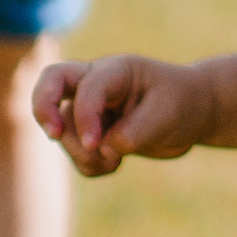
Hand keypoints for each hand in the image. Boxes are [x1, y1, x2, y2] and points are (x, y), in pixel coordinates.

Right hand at [34, 50, 219, 171]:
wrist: (193, 113)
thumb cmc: (182, 103)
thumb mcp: (167, 115)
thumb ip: (134, 132)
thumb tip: (104, 149)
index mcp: (116, 70)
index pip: (88, 88)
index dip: (85, 117)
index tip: (97, 144)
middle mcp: (96, 83)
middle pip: (51, 81)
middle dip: (43, 107)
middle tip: (52, 134)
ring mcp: (89, 107)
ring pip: (63, 130)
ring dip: (81, 153)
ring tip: (114, 161)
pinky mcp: (90, 131)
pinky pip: (75, 153)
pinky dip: (89, 165)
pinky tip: (114, 164)